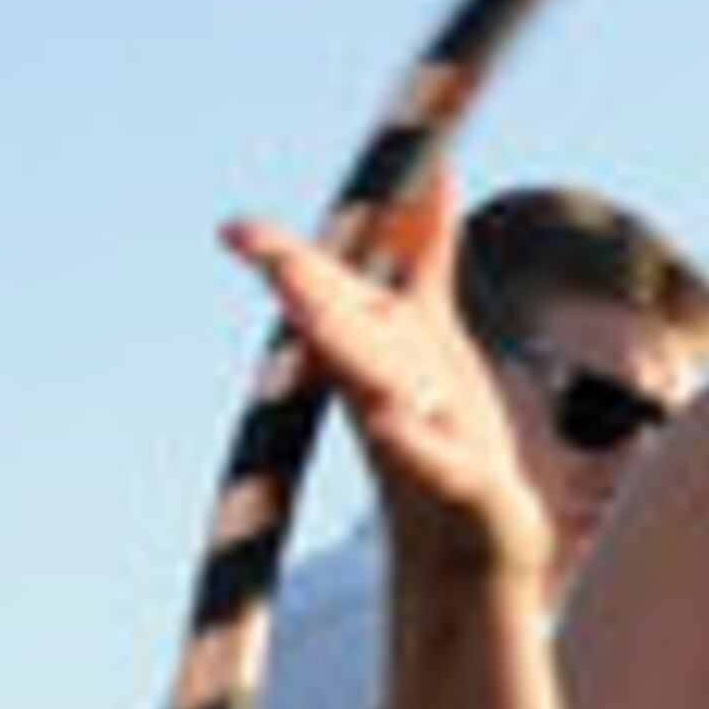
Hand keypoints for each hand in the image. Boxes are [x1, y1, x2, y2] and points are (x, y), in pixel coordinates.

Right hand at [222, 166, 548, 596]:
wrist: (472, 536)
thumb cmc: (439, 428)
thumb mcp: (430, 333)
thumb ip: (425, 254)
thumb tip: (435, 172)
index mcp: (366, 350)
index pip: (320, 295)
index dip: (281, 261)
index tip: (235, 233)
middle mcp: (379, 392)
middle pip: (338, 335)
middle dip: (310, 297)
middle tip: (274, 265)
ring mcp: (418, 444)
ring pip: (374, 390)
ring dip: (348, 356)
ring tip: (312, 320)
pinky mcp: (465, 491)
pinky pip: (437, 467)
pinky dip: (416, 447)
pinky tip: (395, 426)